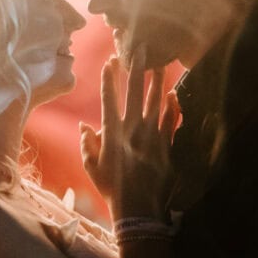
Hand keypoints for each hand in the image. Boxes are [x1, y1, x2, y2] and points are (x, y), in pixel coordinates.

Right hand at [79, 45, 179, 220]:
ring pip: (156, 101)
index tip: (110, 60)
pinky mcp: (166, 145)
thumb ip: (87, 143)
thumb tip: (84, 125)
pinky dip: (173, 106)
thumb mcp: (92, 167)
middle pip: (134, 92)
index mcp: (111, 133)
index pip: (109, 98)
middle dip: (136, 68)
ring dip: (157, 81)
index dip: (109, 78)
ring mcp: (151, 136)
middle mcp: (132, 129)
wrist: (138, 208)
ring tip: (160, 64)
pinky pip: (171, 120)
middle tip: (141, 48)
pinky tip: (173, 94)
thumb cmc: (111, 188)